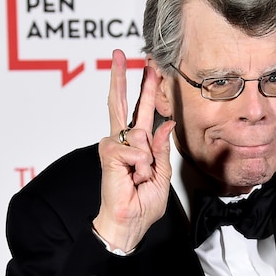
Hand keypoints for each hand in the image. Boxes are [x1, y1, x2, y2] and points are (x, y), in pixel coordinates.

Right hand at [92, 49, 175, 250]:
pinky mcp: (109, 154)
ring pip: (138, 134)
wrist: (130, 221)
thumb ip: (162, 148)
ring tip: (141, 177)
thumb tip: (166, 123)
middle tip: (119, 54)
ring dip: (147, 160)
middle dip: (122, 78)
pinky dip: (140, 166)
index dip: (145, 89)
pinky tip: (134, 177)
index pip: (141, 111)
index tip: (148, 69)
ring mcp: (114, 147)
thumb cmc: (143, 202)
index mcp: (138, 143)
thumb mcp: (163, 173)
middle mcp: (124, 141)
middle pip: (121, 103)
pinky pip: (134, 150)